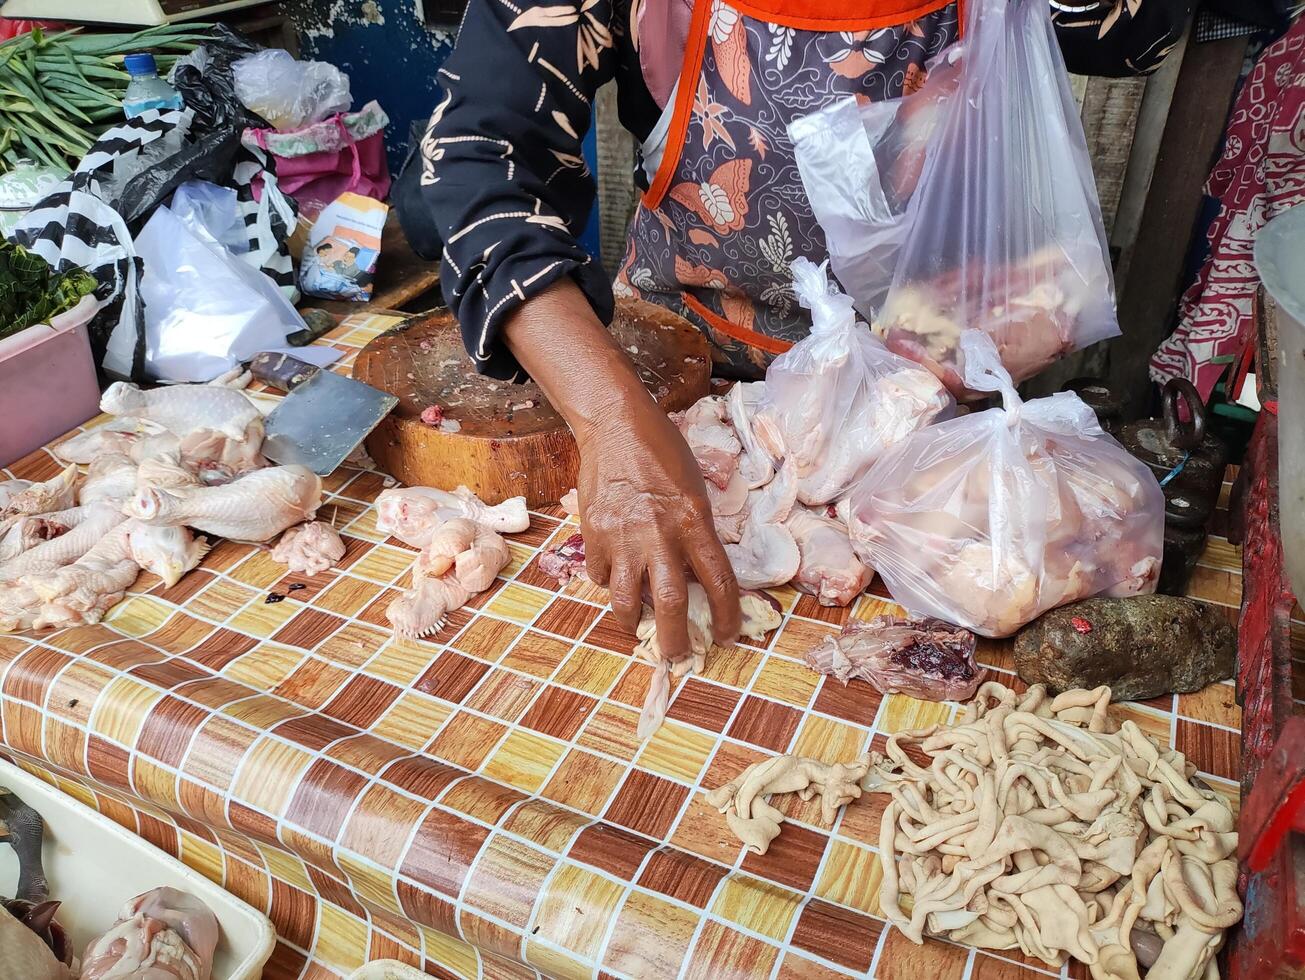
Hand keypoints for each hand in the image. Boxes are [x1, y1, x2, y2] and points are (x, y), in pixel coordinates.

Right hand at [575, 399, 740, 660]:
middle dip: (675, 639)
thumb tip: (696, 572)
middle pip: (673, 603)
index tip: (725, 636)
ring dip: (635, 622)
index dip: (726, 616)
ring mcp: (624, 538)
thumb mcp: (694, 490)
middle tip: (676, 657)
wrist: (616, 426)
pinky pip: (601, 576)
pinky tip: (616, 578)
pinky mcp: (595, 535)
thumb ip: (696, 532)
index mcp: (695, 522)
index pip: (719, 581)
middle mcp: (661, 535)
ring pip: (628, 601)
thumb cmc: (663, 451)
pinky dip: (609, 584)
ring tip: (639, 628)